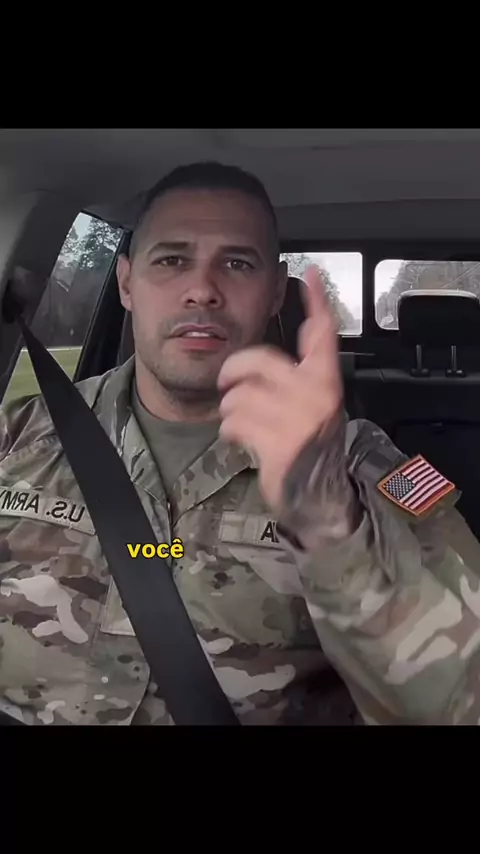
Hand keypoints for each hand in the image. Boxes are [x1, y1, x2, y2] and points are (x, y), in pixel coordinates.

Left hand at [218, 266, 357, 544]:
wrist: (319, 493)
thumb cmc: (311, 441)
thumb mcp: (317, 400)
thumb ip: (309, 365)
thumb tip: (306, 325)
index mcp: (327, 381)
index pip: (324, 334)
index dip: (317, 302)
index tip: (308, 275)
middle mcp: (316, 397)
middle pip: (258, 361)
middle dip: (233, 370)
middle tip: (227, 380)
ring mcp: (298, 422)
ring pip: (239, 396)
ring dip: (231, 409)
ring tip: (241, 420)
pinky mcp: (278, 446)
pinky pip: (234, 423)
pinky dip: (229, 430)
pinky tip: (240, 436)